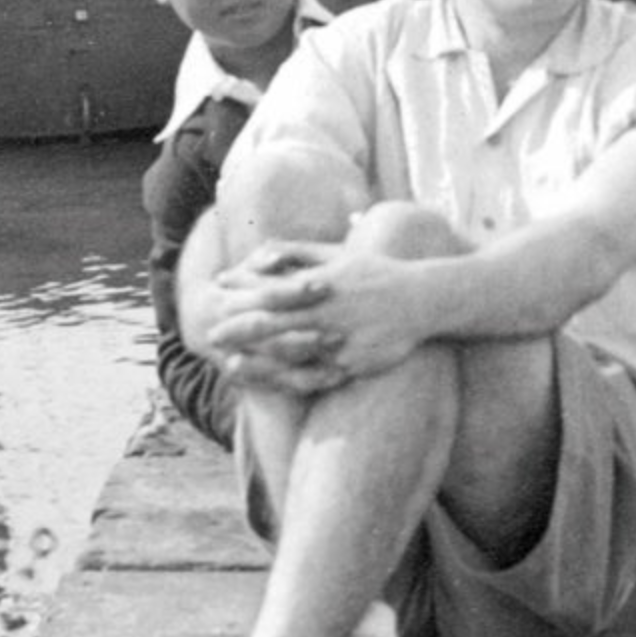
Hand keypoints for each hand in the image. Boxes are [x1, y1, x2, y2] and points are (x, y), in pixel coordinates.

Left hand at [206, 248, 430, 383]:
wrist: (422, 300)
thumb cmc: (376, 273)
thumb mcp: (339, 255)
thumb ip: (299, 253)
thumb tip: (261, 252)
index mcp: (323, 284)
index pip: (274, 290)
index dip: (243, 294)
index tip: (219, 295)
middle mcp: (329, 313)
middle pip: (275, 325)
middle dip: (240, 331)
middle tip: (212, 337)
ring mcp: (341, 341)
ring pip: (291, 356)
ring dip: (259, 362)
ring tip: (232, 366)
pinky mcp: (353, 364)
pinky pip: (318, 377)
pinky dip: (291, 382)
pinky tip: (272, 384)